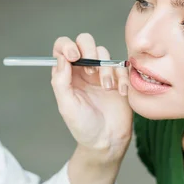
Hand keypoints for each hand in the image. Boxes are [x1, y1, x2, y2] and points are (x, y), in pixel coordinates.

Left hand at [51, 33, 131, 161]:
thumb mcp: (66, 105)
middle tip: (89, 70)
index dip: (67, 46)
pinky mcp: (119, 78)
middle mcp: (83, 69)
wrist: (107, 141)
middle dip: (88, 50)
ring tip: (107, 88)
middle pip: (84, 41)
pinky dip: (122, 76)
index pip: (63, 47)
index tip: (73, 56)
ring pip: (103, 52)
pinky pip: (121, 65)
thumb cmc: (84, 126)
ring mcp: (102, 72)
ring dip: (105, 68)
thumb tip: (61, 58)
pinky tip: (121, 92)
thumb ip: (61, 81)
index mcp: (67, 74)